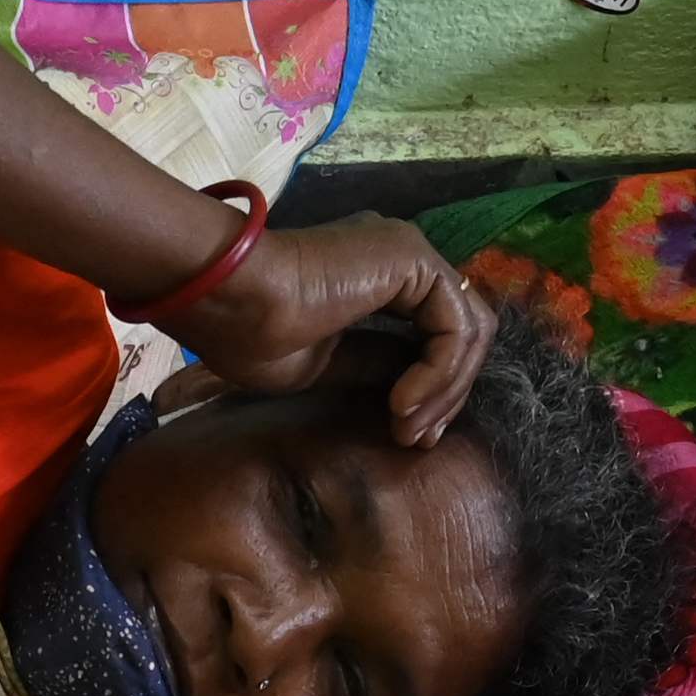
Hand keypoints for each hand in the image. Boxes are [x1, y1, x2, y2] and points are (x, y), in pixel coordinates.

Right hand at [159, 212, 493, 442]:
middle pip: (462, 333)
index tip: (411, 437)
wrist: (228, 301)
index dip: (435, 391)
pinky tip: (403, 402)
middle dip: (448, 395)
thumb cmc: (250, 333)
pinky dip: (439, 373)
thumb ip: (374, 369)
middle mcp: (400, 258)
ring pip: (467, 331)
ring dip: (444, 391)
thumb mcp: (326, 365)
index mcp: (378, 278)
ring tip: (408, 429)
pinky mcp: (414, 260)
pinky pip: (454, 327)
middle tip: (418, 441)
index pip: (436, 335)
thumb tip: (416, 396)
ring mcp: (409, 254)